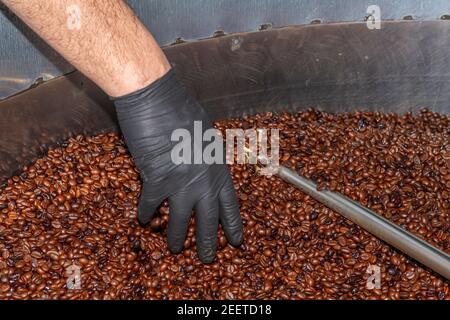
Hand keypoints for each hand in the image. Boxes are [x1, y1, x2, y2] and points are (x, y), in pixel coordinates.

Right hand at [113, 69, 242, 262]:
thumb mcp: (206, 134)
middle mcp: (203, 181)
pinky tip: (143, 220)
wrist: (157, 98)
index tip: (236, 241)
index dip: (232, 225)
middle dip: (209, 244)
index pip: (230, 205)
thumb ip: (207, 157)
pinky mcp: (156, 181)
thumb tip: (205, 169)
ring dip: (177, 238)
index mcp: (218, 168)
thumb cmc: (183, 109)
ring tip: (174, 249)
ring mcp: (181, 183)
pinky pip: (150, 206)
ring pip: (181, 222)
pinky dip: (146, 214)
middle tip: (208, 259)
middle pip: (209, 220)